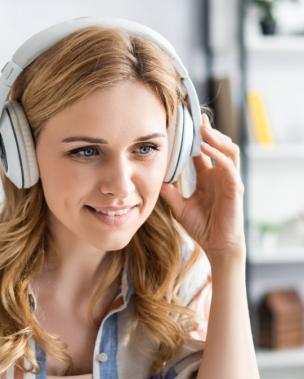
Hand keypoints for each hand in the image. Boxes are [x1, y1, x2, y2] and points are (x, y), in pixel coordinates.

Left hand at [159, 114, 244, 262]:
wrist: (216, 244)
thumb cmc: (202, 227)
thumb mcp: (180, 208)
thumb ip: (171, 194)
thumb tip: (158, 182)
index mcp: (207, 177)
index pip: (203, 152)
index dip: (196, 137)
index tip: (187, 123)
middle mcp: (219, 175)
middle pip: (218, 144)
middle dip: (208, 131)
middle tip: (197, 118)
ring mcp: (229, 179)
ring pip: (228, 149)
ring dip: (215, 138)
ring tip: (202, 129)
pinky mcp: (235, 186)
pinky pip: (228, 165)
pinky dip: (218, 154)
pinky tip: (205, 148)